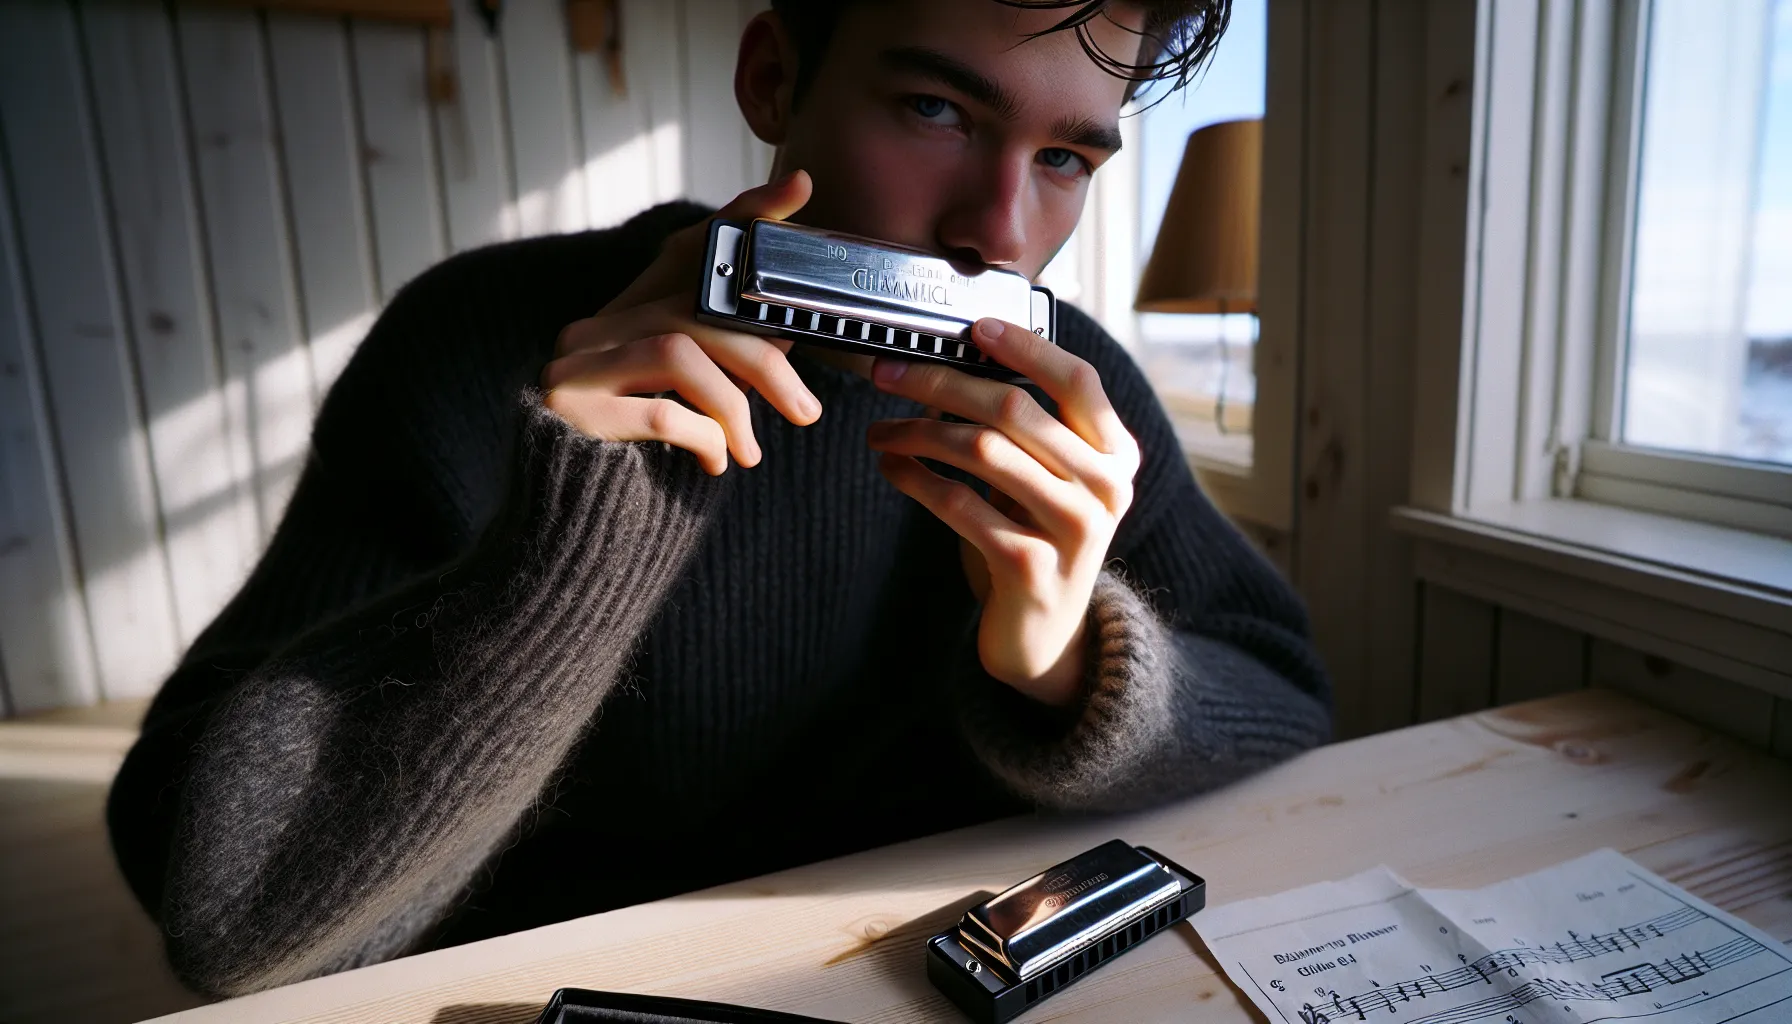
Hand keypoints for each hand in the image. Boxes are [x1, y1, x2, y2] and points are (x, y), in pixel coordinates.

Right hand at [541, 171, 822, 474]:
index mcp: (622, 322)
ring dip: (733, 406)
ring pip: (680, 352)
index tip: (800, 190)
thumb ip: (724, 365)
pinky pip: (661, 410)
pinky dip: (702, 436)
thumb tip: (788, 337)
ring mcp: (573, 367)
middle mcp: (591, 332)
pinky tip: (712, 465)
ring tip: (750, 453)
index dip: (745, 217)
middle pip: (696, 313)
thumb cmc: (637, 468)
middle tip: (806, 413)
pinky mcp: (568, 411)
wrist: (569, 531)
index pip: (689, 249)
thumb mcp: (689, 406)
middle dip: (765, 361)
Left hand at [865, 318, 1141, 706]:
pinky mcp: (1031, 568)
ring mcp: (1073, 530)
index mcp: (1116, 456)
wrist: (1042, 636)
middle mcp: (1105, 489)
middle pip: (1015, 410)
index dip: (1026, 348)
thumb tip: (949, 369)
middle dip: (940, 382)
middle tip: (887, 374)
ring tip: (880, 431)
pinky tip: (892, 468)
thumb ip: (1021, 432)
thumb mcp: (1043, 481)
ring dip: (917, 432)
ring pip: (982, 452)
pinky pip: (960, 505)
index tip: (973, 328)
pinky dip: (915, 479)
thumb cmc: (1034, 540)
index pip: (1078, 382)